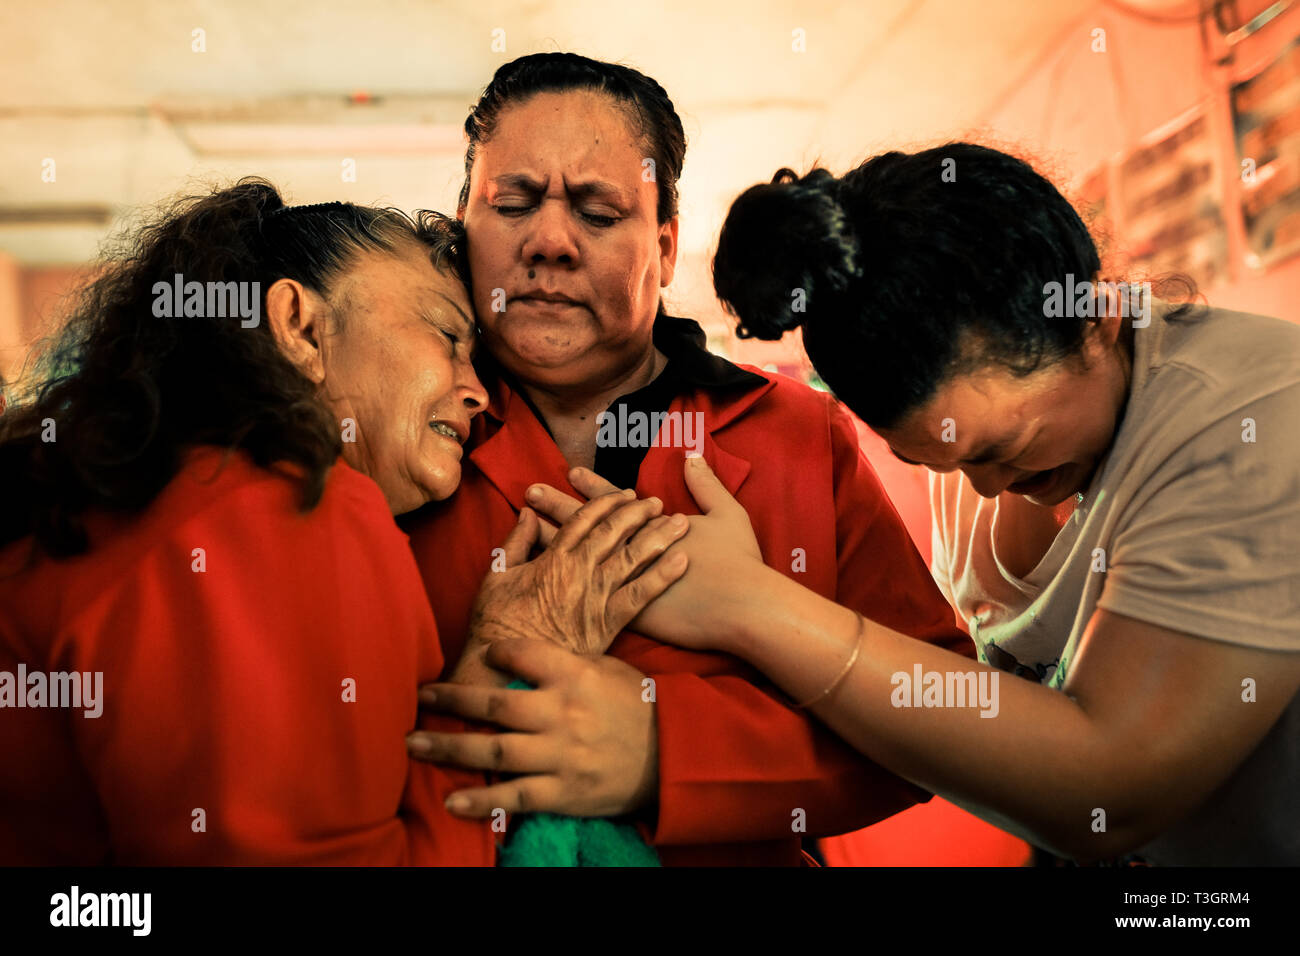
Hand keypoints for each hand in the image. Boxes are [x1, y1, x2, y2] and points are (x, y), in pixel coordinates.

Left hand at [408, 639, 657, 817]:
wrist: (673, 755)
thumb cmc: (636, 705)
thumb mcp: (605, 668)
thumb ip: (561, 662)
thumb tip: (514, 651)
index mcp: (575, 676)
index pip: (523, 655)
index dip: (495, 653)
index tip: (479, 653)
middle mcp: (563, 715)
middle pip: (494, 706)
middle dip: (451, 700)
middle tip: (419, 696)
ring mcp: (561, 757)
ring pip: (494, 752)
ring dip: (449, 747)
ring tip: (413, 743)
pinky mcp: (564, 793)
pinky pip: (515, 797)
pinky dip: (482, 801)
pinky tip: (451, 800)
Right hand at [464, 489, 690, 662]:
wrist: (505, 670)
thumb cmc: (497, 623)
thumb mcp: (497, 576)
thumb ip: (516, 542)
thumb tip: (528, 514)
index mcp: (553, 559)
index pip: (585, 520)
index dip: (608, 503)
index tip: (626, 493)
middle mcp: (579, 573)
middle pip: (614, 533)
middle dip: (638, 513)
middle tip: (656, 502)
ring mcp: (596, 597)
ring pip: (633, 558)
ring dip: (657, 536)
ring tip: (678, 522)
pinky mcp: (608, 624)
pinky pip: (640, 596)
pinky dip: (662, 576)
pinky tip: (681, 562)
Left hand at [526, 456, 770, 652]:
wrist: (744, 610)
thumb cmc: (739, 562)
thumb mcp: (728, 513)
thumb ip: (707, 484)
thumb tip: (692, 455)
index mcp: (654, 526)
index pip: (615, 502)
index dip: (592, 486)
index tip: (571, 472)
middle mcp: (634, 552)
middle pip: (587, 526)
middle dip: (557, 507)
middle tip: (530, 490)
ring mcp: (628, 583)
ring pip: (580, 560)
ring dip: (553, 543)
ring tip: (527, 529)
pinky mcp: (628, 613)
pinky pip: (587, 598)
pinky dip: (565, 587)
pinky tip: (544, 582)